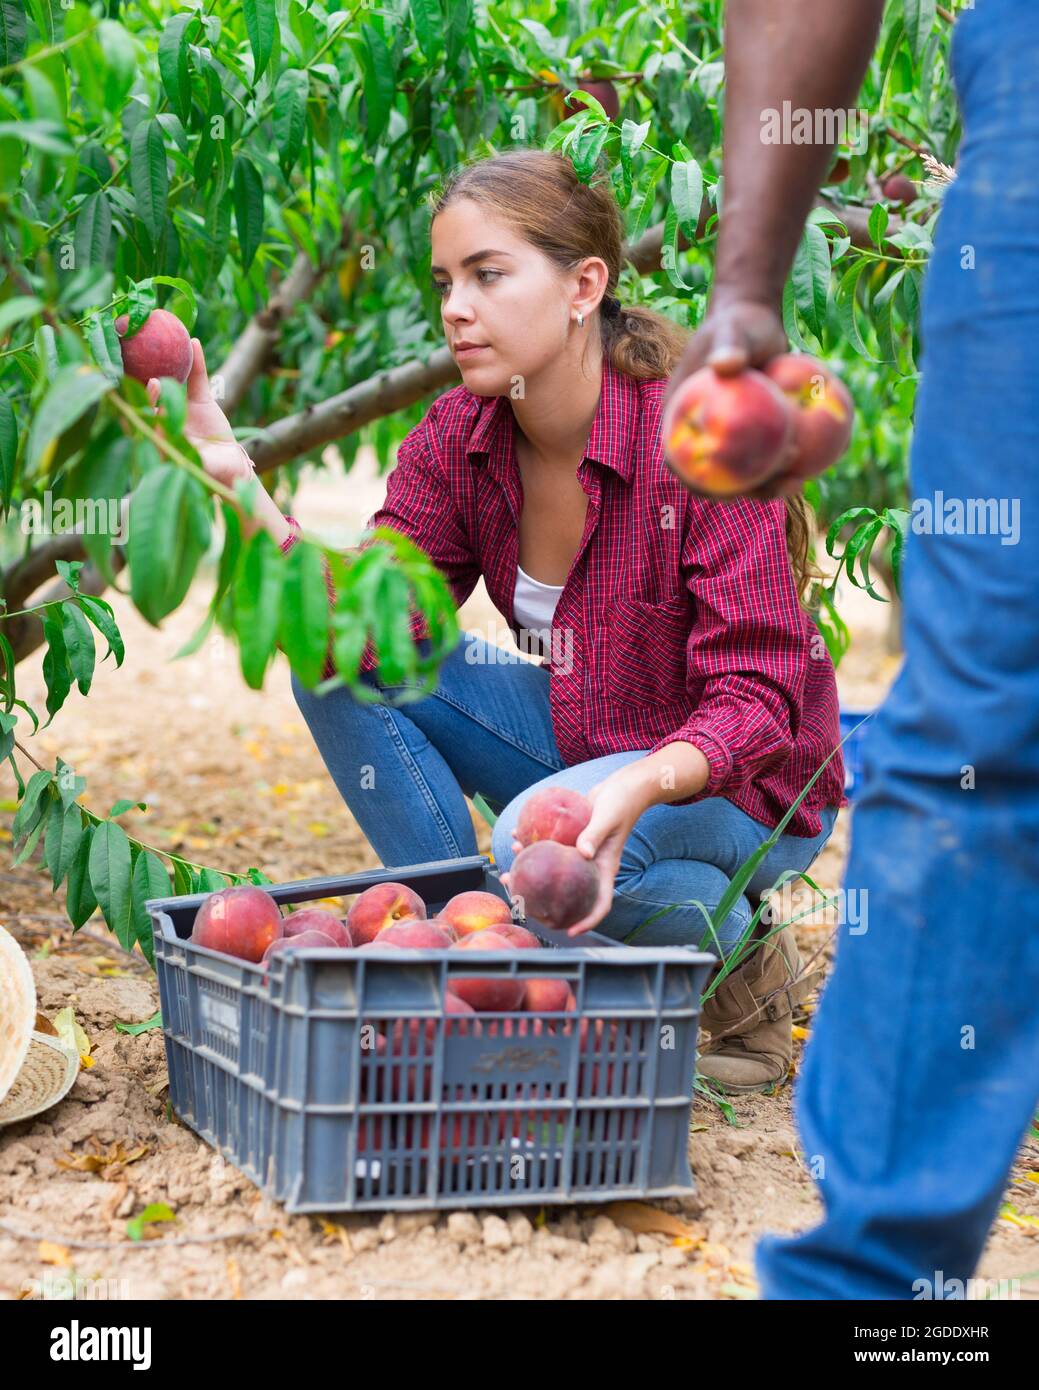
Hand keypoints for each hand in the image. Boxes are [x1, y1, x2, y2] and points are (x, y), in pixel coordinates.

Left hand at [146, 337, 253, 488]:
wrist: (231, 470)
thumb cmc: (209, 474)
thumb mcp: (193, 464)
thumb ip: (177, 448)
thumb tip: (160, 430)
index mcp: (159, 433)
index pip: (143, 415)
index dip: (139, 403)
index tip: (140, 396)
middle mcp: (166, 416)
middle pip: (154, 394)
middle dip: (149, 384)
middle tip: (152, 379)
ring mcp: (183, 406)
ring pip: (174, 382)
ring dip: (169, 365)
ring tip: (171, 351)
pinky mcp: (201, 400)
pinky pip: (198, 378)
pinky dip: (197, 361)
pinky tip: (194, 342)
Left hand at [500, 768, 649, 936]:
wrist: (622, 787)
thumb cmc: (621, 803)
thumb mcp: (608, 818)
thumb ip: (595, 834)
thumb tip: (582, 852)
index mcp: (604, 868)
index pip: (600, 903)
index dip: (587, 921)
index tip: (569, 931)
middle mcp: (590, 866)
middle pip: (568, 891)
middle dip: (542, 898)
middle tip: (517, 896)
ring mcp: (580, 853)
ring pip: (554, 869)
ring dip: (530, 868)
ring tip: (509, 863)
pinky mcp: (571, 839)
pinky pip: (550, 846)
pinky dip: (532, 842)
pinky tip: (516, 834)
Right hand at [662, 296, 802, 500]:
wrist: (757, 321)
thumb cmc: (738, 323)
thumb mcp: (732, 330)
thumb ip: (728, 346)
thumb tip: (725, 366)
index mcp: (682, 418)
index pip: (680, 461)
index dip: (698, 484)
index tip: (726, 491)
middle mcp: (706, 434)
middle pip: (718, 477)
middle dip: (746, 491)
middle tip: (776, 485)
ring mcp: (732, 437)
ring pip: (748, 473)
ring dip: (771, 484)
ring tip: (799, 481)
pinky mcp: (757, 435)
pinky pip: (771, 455)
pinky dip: (788, 463)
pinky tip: (814, 465)